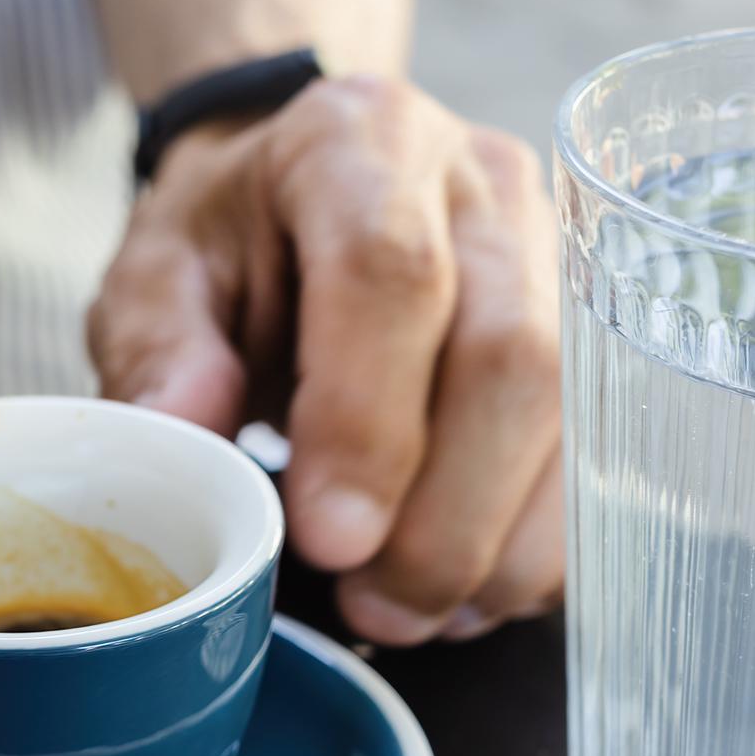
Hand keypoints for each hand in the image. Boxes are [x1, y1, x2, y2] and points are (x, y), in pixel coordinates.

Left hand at [89, 75, 561, 645]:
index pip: (392, 272)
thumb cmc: (230, 243)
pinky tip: (466, 593)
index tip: (328, 538)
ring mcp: (556, 253)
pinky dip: (536, 547)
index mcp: (360, 142)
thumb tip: (183, 430)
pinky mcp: (593, 331)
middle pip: (508, 353)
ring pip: (569, 414)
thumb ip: (160, 348)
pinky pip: (595, 455)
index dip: (369, 421)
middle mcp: (481, 181)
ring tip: (410, 613)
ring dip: (497, 545)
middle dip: (445, 515)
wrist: (302, 198)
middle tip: (373, 610)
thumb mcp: (159, 276)